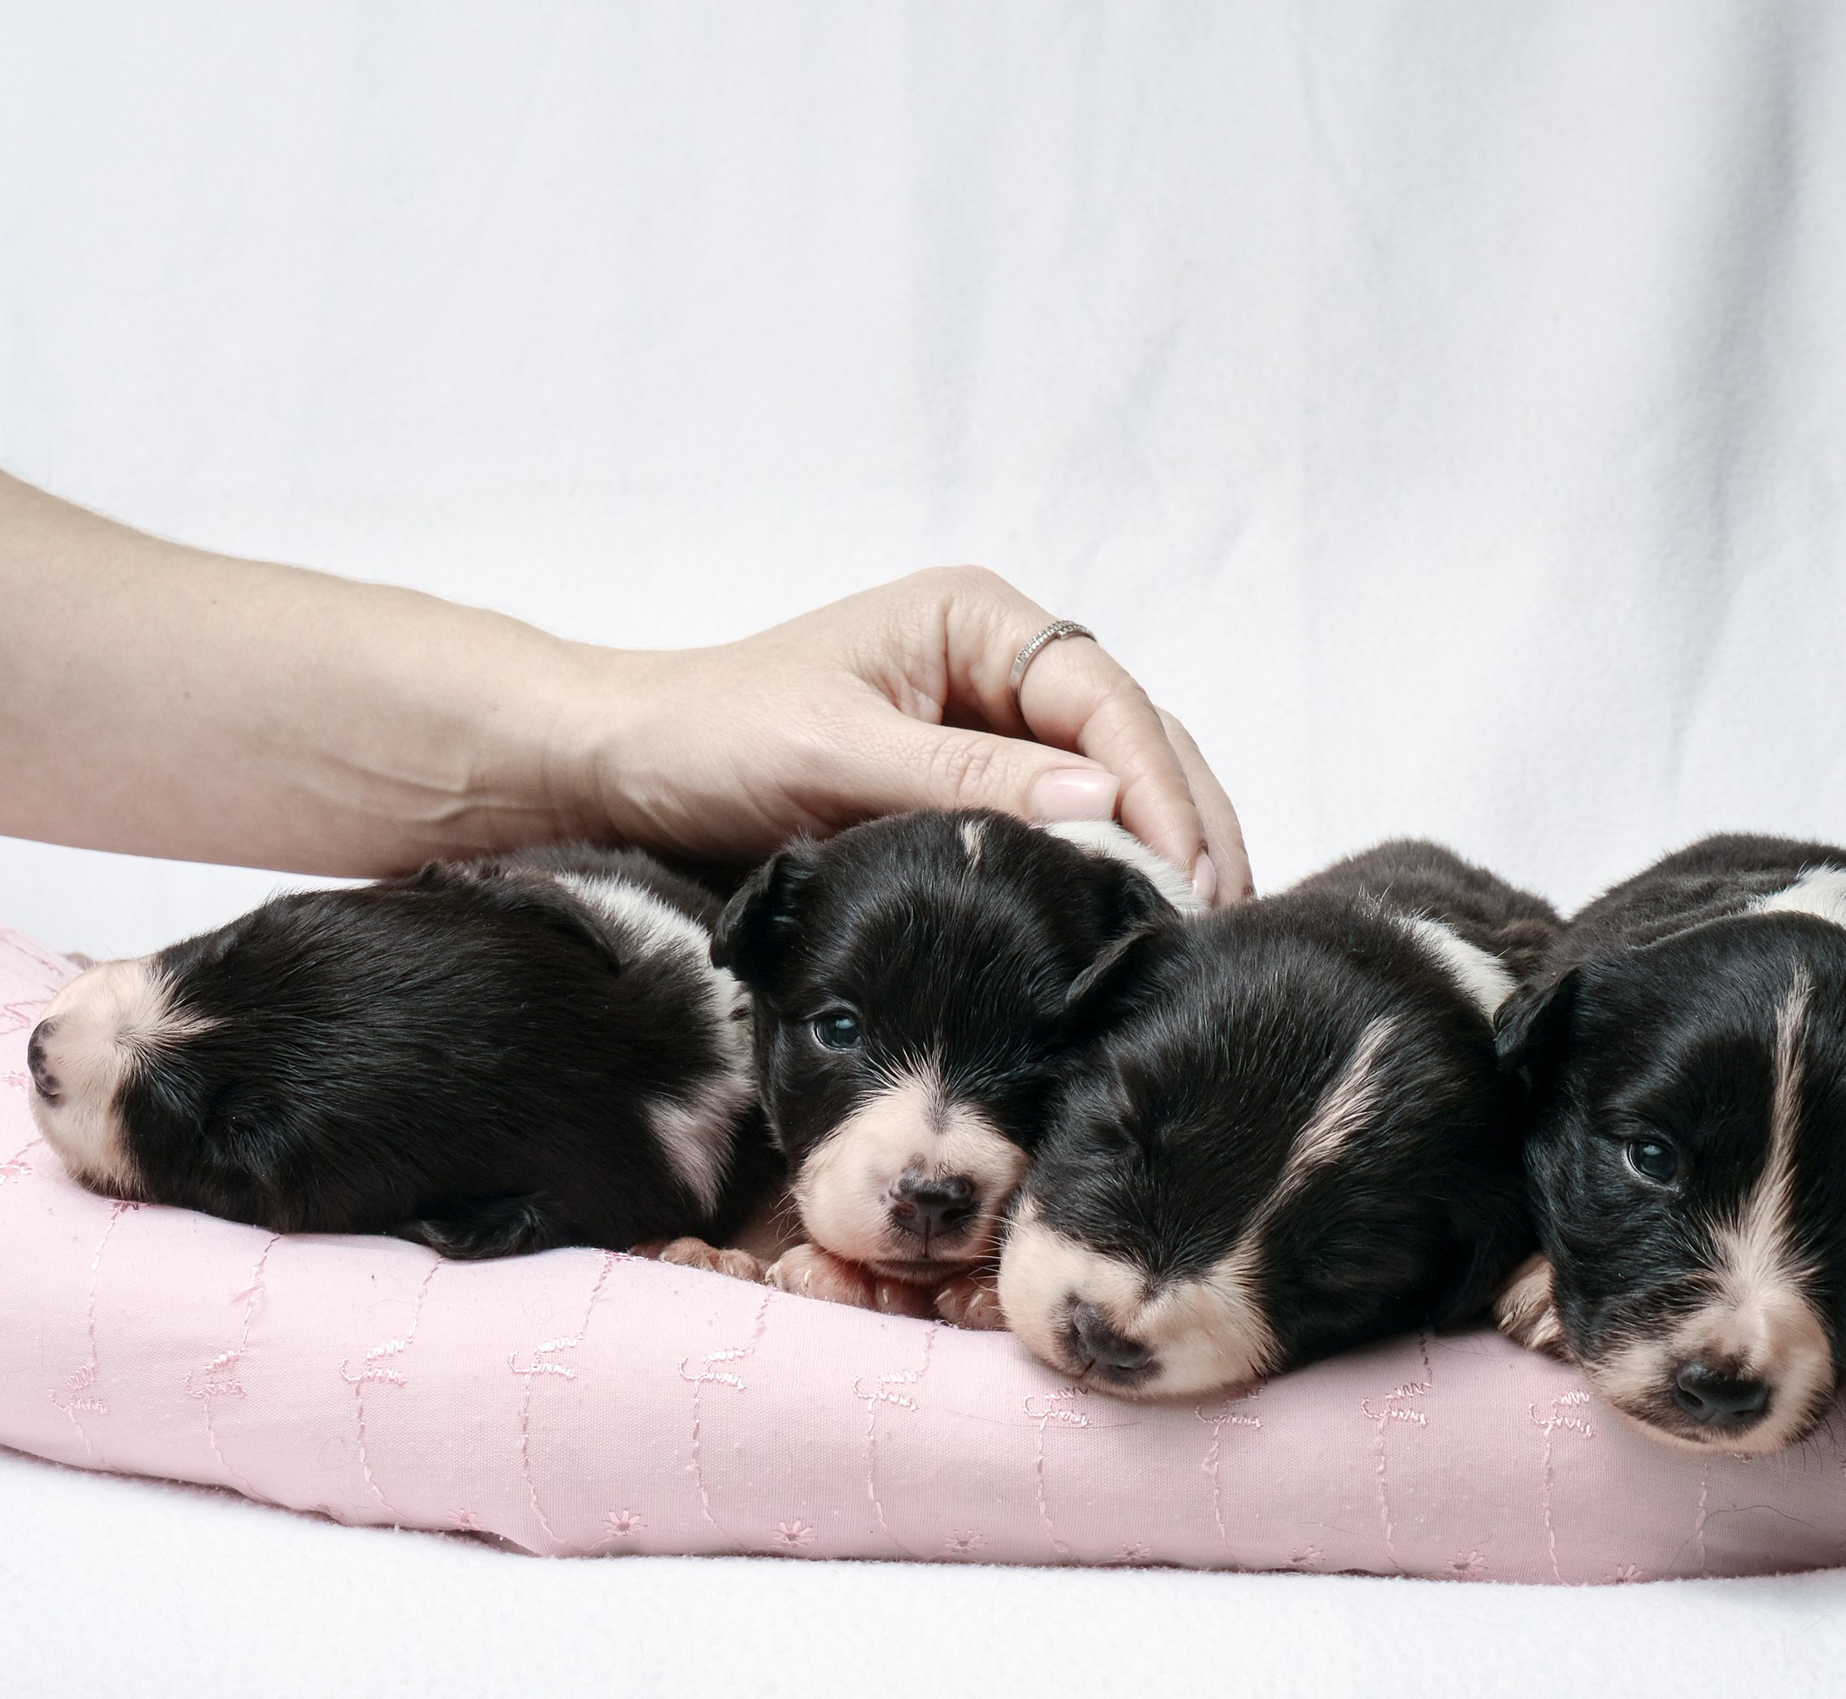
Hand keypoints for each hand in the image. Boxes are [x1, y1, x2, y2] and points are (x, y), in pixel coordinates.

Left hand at [573, 566, 1249, 901]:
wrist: (627, 769)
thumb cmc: (713, 739)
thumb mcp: (838, 756)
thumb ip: (970, 779)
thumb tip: (1104, 808)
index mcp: (977, 620)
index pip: (1103, 697)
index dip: (1155, 785)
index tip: (1181, 870)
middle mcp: (1003, 664)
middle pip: (1136, 737)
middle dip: (1186, 823)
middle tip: (1218, 916)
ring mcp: (999, 727)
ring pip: (1121, 784)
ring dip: (1168, 852)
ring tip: (1203, 932)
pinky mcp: (982, 789)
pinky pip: (1071, 825)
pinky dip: (1114, 873)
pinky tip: (1140, 927)